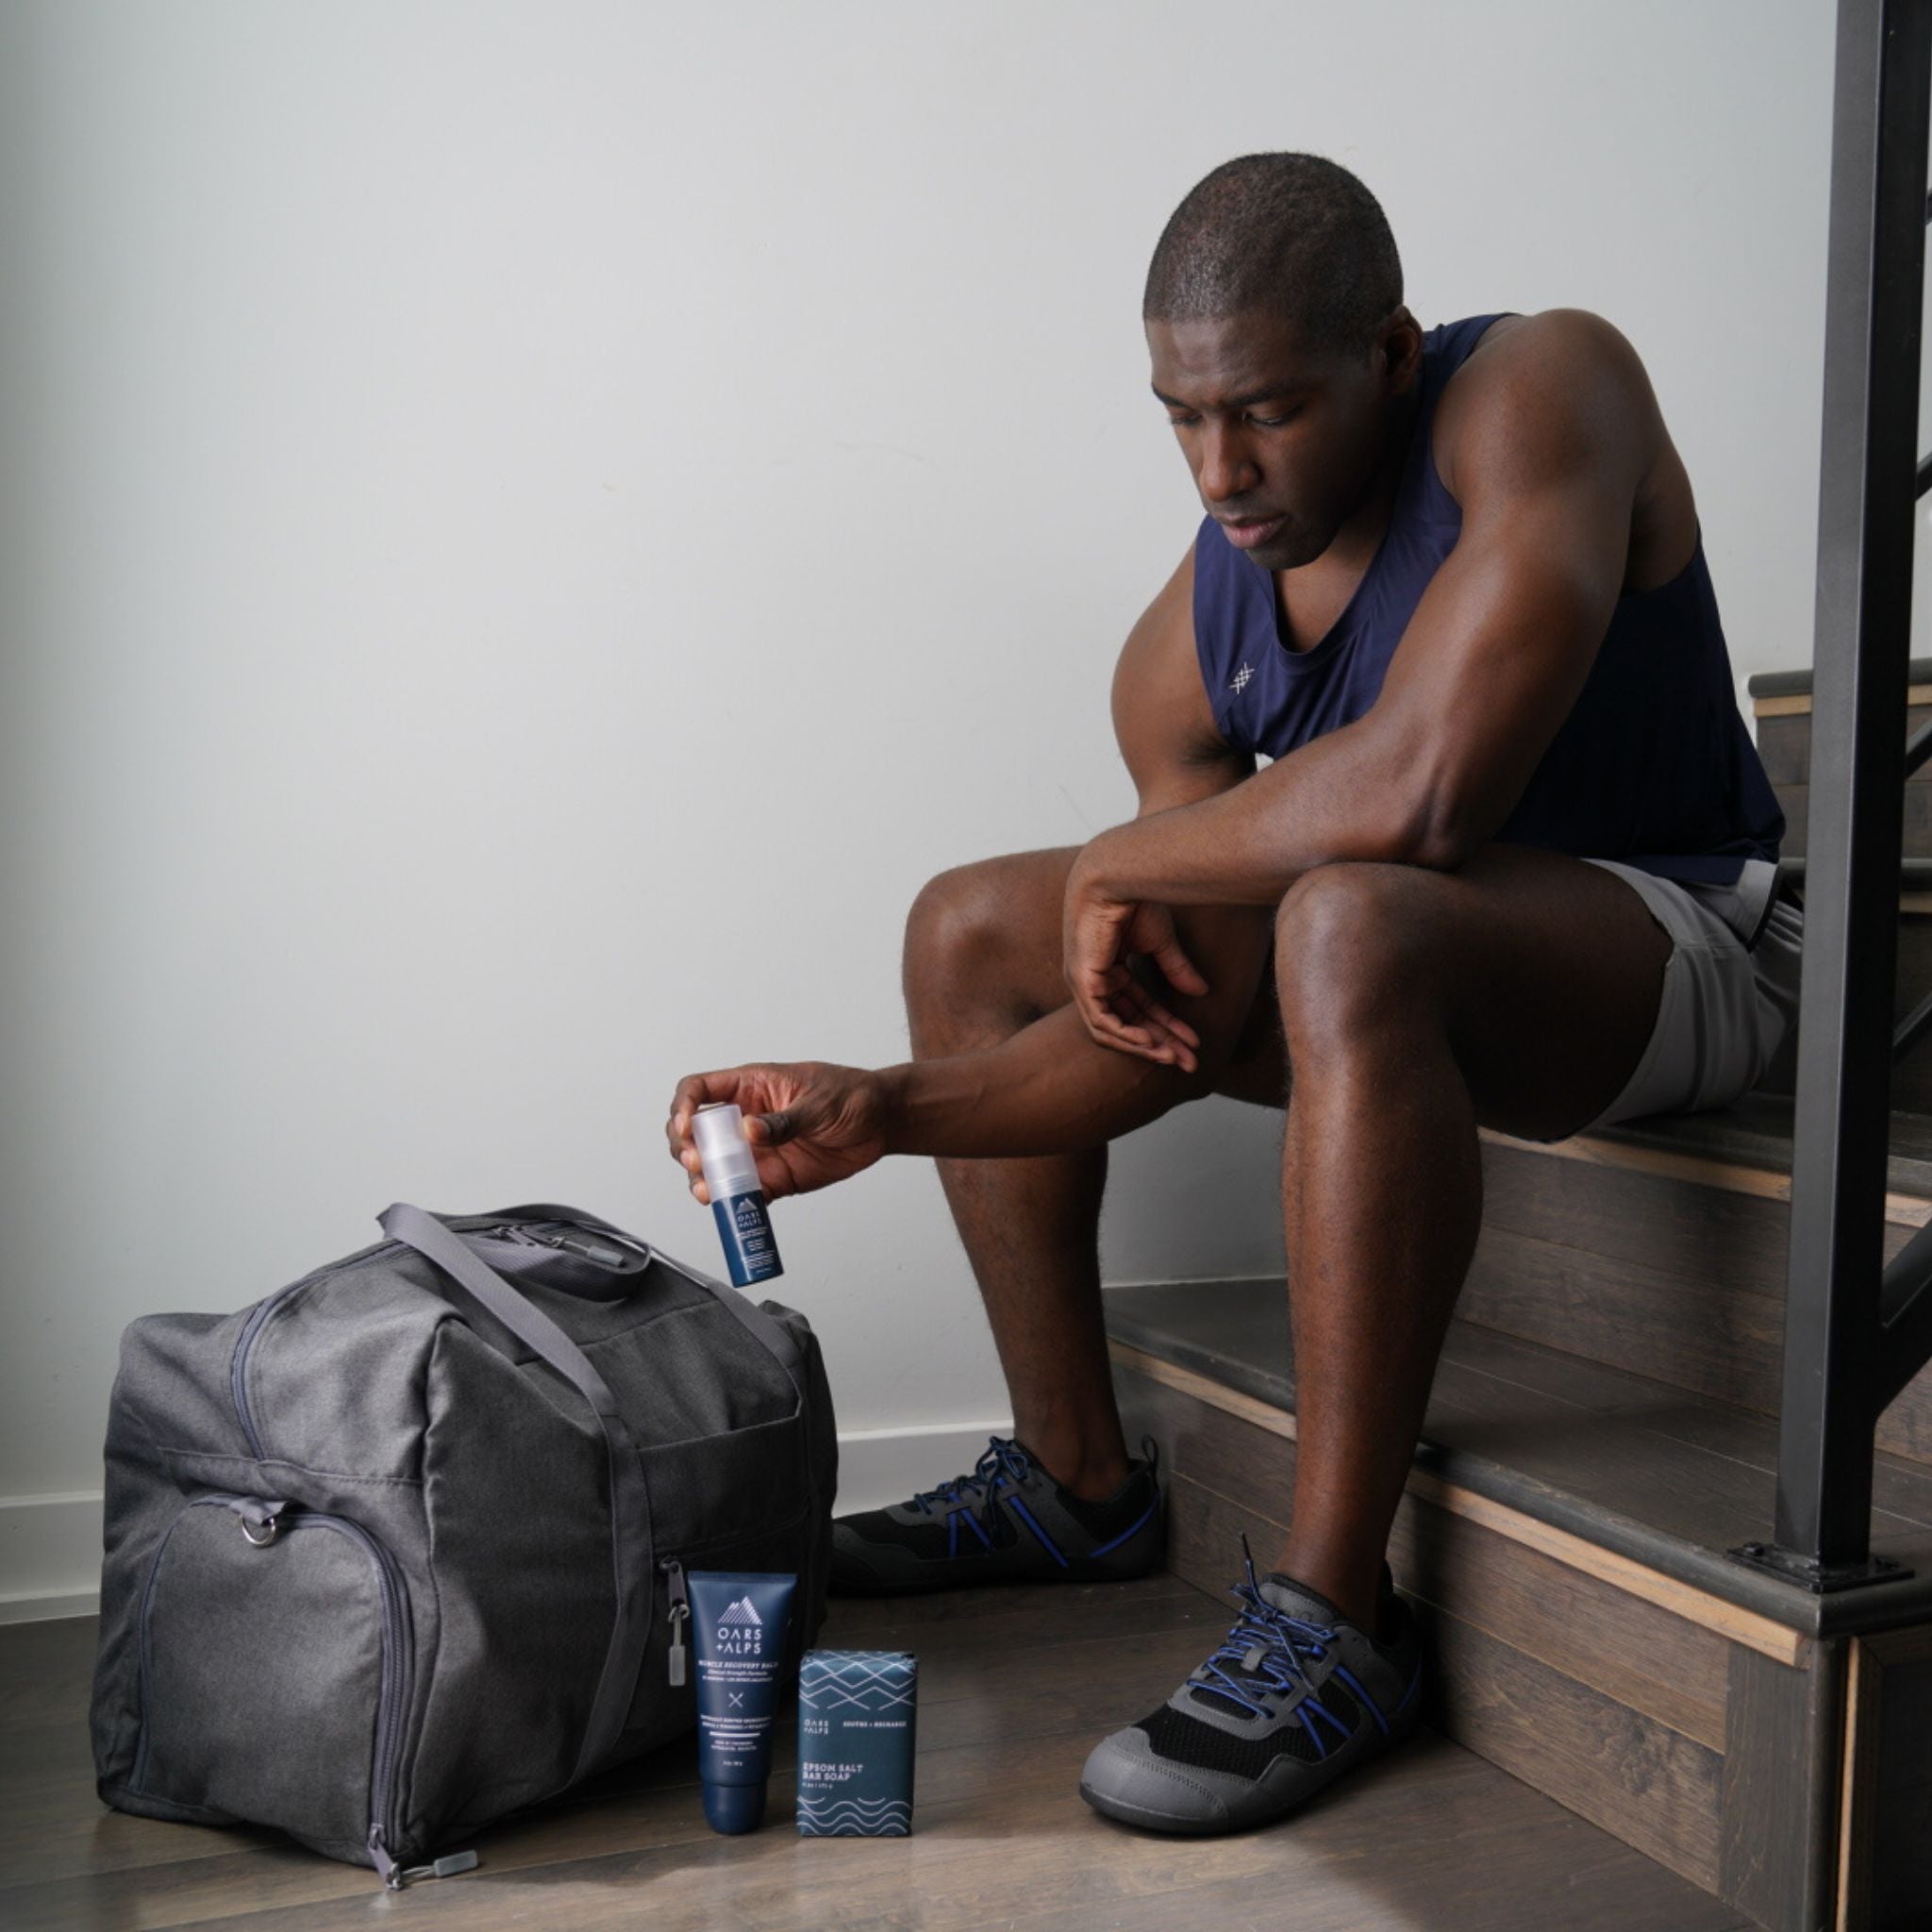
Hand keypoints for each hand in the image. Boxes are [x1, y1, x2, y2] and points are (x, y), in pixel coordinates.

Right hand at [665, 1061, 892, 1202]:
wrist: (882, 1123)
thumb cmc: (851, 1096)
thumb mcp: (818, 1101)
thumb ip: (784, 1120)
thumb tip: (749, 1131)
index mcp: (750, 1087)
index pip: (699, 1090)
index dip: (683, 1106)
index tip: (685, 1127)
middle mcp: (745, 1120)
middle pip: (695, 1132)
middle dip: (685, 1149)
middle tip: (697, 1163)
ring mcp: (756, 1151)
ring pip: (712, 1167)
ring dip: (703, 1180)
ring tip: (708, 1191)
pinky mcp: (773, 1177)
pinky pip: (742, 1192)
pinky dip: (732, 1202)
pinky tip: (732, 1205)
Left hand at [1062, 842, 1208, 1070]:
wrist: (1118, 878)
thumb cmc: (1134, 900)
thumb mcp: (1161, 942)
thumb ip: (1176, 969)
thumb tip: (1202, 992)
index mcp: (1108, 969)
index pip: (1140, 1007)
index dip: (1168, 1026)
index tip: (1195, 1042)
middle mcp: (1093, 980)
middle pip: (1129, 1023)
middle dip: (1161, 1044)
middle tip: (1189, 1062)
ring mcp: (1084, 982)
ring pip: (1113, 1030)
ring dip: (1145, 1045)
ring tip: (1174, 1057)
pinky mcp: (1082, 980)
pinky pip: (1102, 1021)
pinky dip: (1126, 1035)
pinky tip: (1150, 1043)